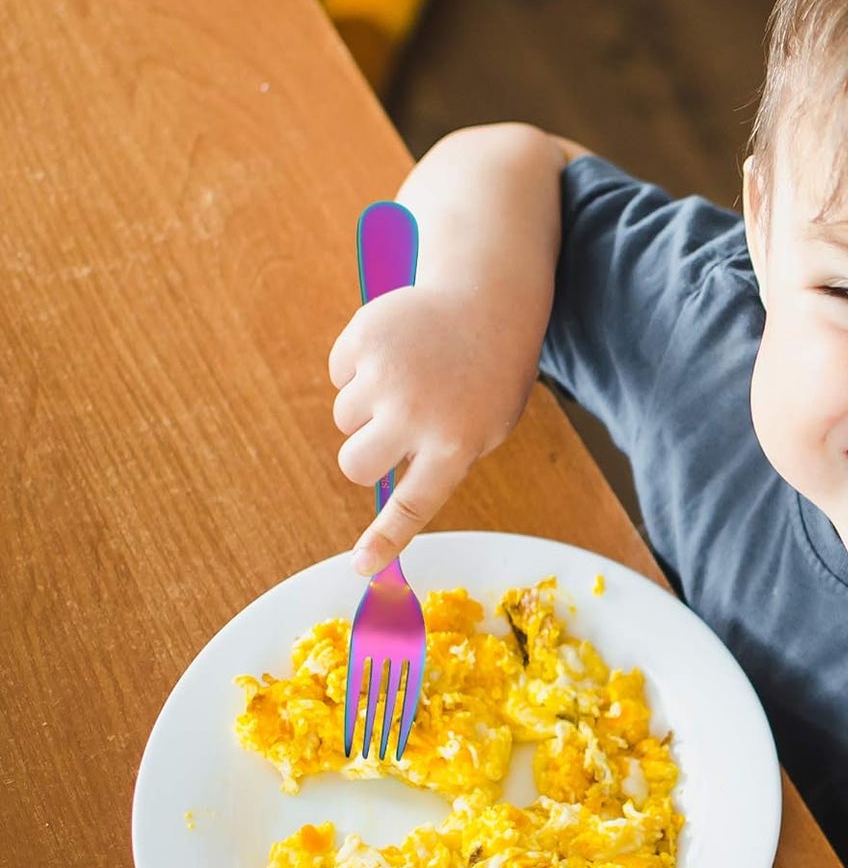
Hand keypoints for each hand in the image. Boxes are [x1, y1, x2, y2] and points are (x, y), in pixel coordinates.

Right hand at [328, 284, 516, 573]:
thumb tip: (383, 492)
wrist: (489, 302)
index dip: (384, 538)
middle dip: (364, 456)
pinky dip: (358, 368)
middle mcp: (417, 415)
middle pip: (354, 464)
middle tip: (392, 433)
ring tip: (408, 380)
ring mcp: (386, 375)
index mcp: (455, 445)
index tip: (360, 565)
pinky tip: (396, 352)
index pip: (412, 506)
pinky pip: (338, 374)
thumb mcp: (483, 428)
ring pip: (344, 419)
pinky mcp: (363, 339)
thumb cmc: (487, 378)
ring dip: (366, 408)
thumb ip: (438, 461)